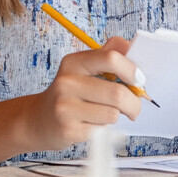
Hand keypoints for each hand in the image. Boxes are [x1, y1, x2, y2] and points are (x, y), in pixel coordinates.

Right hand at [25, 37, 142, 149]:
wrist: (38, 119)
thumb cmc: (69, 93)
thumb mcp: (83, 69)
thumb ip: (107, 55)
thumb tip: (132, 46)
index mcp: (74, 62)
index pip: (111, 58)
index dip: (132, 70)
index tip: (139, 80)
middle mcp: (67, 82)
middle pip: (117, 92)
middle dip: (134, 103)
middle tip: (134, 107)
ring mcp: (65, 106)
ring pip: (112, 114)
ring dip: (116, 116)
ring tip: (105, 114)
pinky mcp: (68, 129)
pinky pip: (102, 130)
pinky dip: (103, 129)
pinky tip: (90, 124)